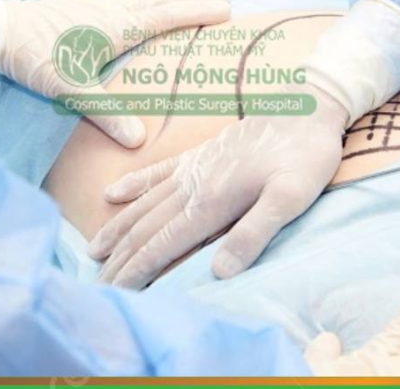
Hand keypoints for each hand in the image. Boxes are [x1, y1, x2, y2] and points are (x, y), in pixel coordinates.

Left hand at [0, 0, 230, 147]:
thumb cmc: (31, 56)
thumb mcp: (67, 90)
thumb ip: (105, 113)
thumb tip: (139, 139)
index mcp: (114, 26)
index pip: (165, 15)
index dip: (196, 11)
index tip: (226, 9)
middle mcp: (112, 9)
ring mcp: (99, 3)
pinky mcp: (86, 5)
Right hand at [87, 84, 348, 288]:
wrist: (306, 106)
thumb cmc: (304, 155)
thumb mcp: (290, 198)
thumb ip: (254, 233)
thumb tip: (219, 272)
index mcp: (210, 202)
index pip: (162, 245)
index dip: (136, 271)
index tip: (113, 294)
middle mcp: (192, 185)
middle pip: (145, 229)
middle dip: (119, 259)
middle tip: (94, 285)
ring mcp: (192, 168)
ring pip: (143, 204)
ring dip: (117, 229)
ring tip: (93, 251)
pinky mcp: (199, 155)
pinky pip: (155, 173)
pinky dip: (132, 186)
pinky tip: (111, 194)